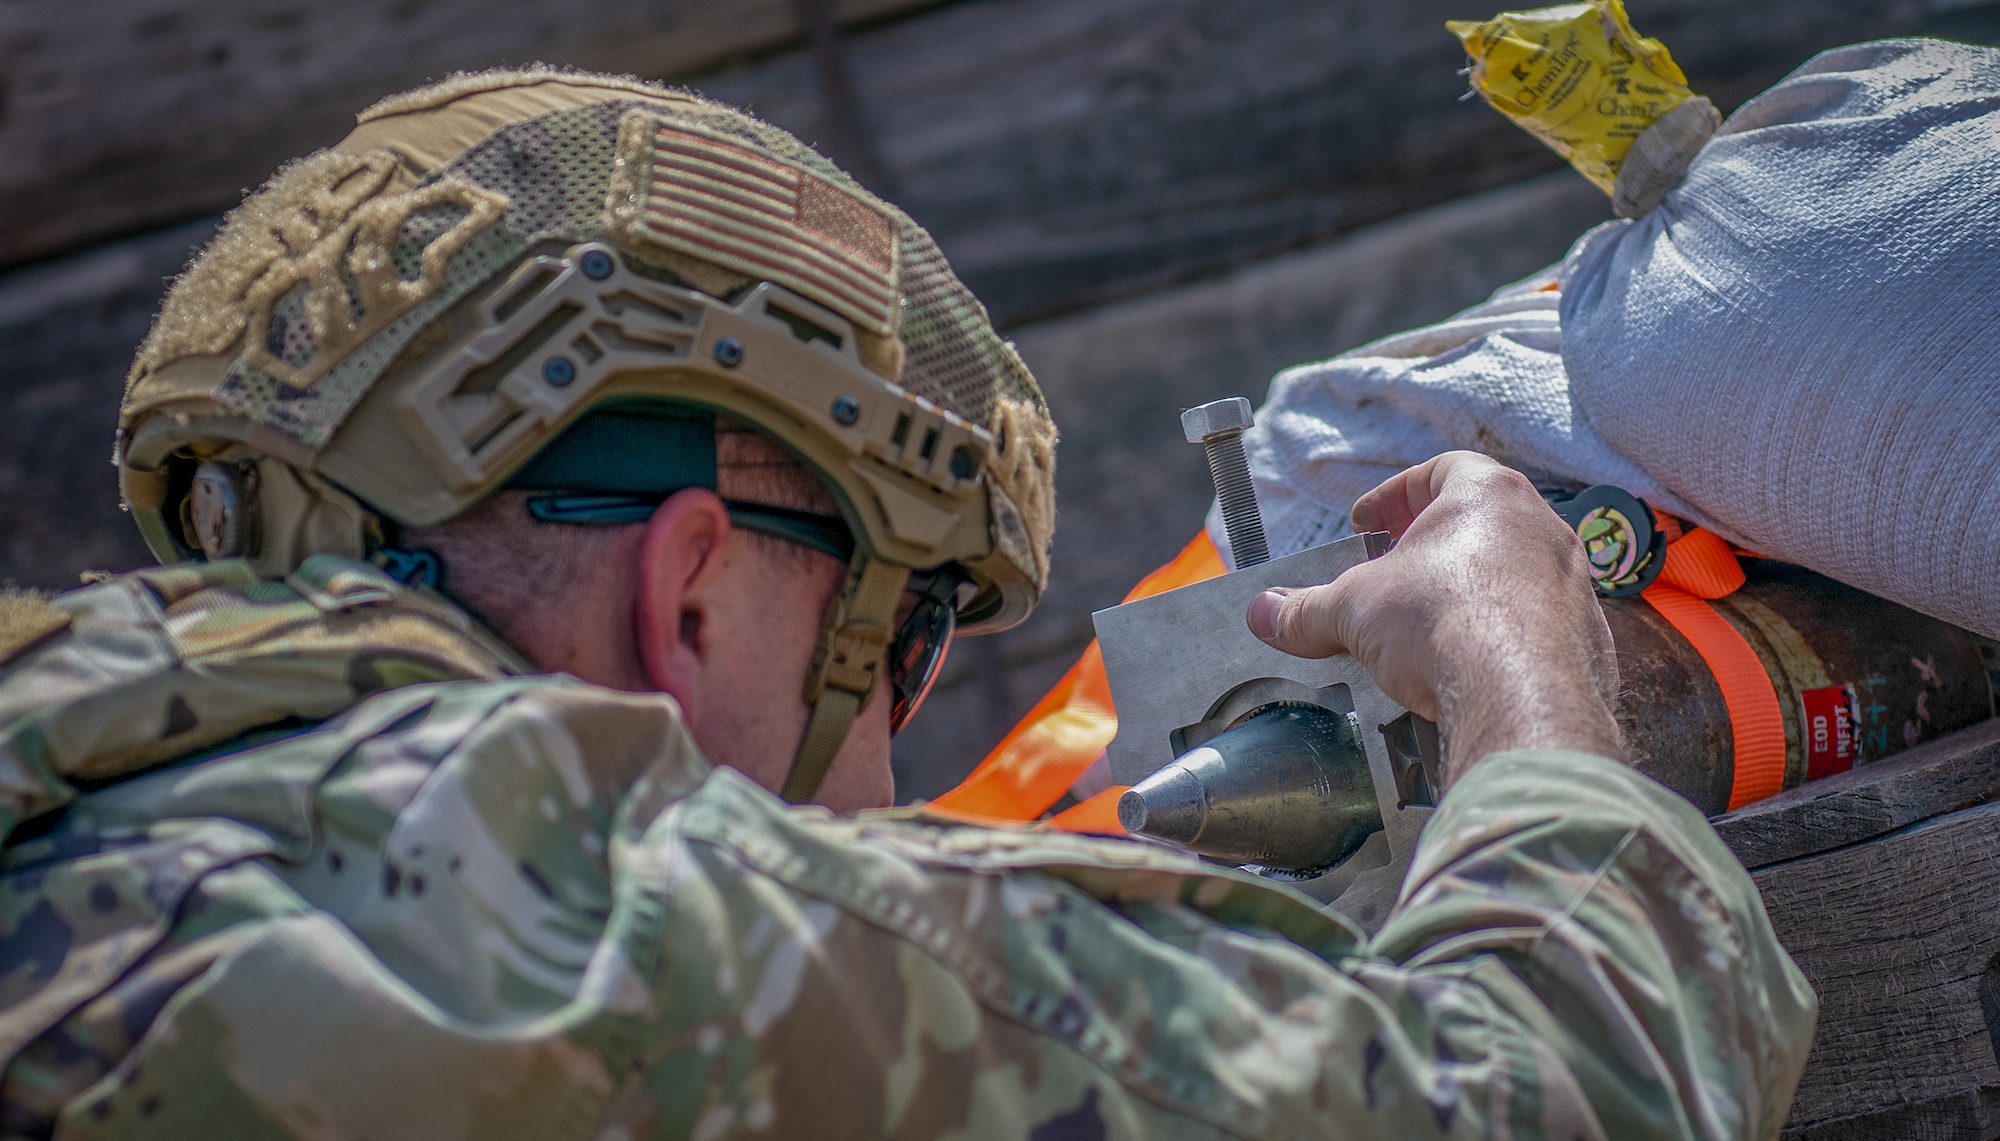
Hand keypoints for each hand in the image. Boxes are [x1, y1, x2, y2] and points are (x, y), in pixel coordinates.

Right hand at [1245, 452, 1622, 782]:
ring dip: (1472, 591)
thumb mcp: (1353, 609)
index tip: (1367, 525)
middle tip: (1394, 575)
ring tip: (1427, 627)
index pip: (1439, 471)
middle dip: (1432, 548)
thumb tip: (1266, 614)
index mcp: (1488, 495)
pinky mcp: (1588, 637)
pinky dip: (1504, 635)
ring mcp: (1573, 582)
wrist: (1521, 696)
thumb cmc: (1444, 625)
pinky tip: (1470, 665)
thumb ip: (1307, 609)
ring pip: (1514, 572)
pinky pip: (1540, 624)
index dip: (1395, 495)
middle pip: (1480, 522)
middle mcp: (1541, 527)